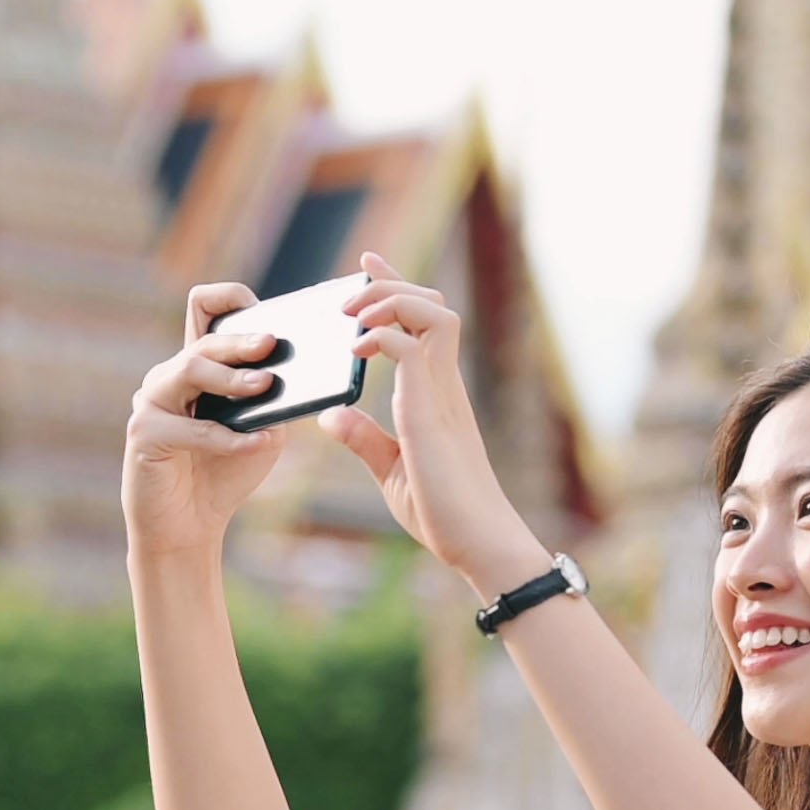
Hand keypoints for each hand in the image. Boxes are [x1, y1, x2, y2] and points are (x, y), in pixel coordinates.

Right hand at [123, 282, 293, 554]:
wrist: (189, 528)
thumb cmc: (224, 474)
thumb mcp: (261, 431)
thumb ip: (274, 402)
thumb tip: (303, 374)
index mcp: (196, 367)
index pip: (202, 309)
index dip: (229, 298)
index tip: (265, 310)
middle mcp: (168, 377)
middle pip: (204, 341)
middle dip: (241, 342)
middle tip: (272, 345)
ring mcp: (150, 403)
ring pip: (190, 370)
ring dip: (231, 378)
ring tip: (265, 386)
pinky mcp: (143, 435)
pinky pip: (190, 429)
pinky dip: (227, 438)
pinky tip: (256, 443)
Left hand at [319, 253, 545, 593]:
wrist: (478, 545)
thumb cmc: (444, 514)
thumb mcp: (390, 471)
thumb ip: (365, 439)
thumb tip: (331, 415)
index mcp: (436, 394)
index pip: (422, 322)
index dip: (394, 286)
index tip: (367, 265)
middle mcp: (444, 385)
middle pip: (431, 304)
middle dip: (390, 283)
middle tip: (351, 289)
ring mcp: (442, 394)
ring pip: (432, 312)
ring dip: (390, 300)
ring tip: (355, 314)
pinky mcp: (431, 412)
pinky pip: (411, 348)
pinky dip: (382, 335)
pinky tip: (358, 349)